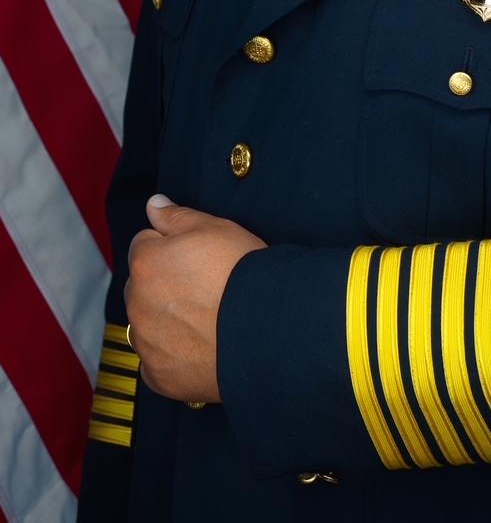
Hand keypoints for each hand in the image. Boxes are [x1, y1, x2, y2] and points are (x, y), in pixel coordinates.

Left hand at [125, 195, 266, 402]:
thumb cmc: (240, 272)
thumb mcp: (214, 227)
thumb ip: (176, 215)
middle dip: (164, 284)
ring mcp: (145, 343)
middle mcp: (136, 303)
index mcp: (145, 262)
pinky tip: (200, 346)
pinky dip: (172, 355)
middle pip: (143, 286)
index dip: (172, 248)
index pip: (145, 245)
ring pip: (148, 323)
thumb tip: (153, 204)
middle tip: (203, 287)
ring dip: (166, 319)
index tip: (196, 257)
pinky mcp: (158, 375)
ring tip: (206, 318)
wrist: (264, 328)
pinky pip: (156, 361)